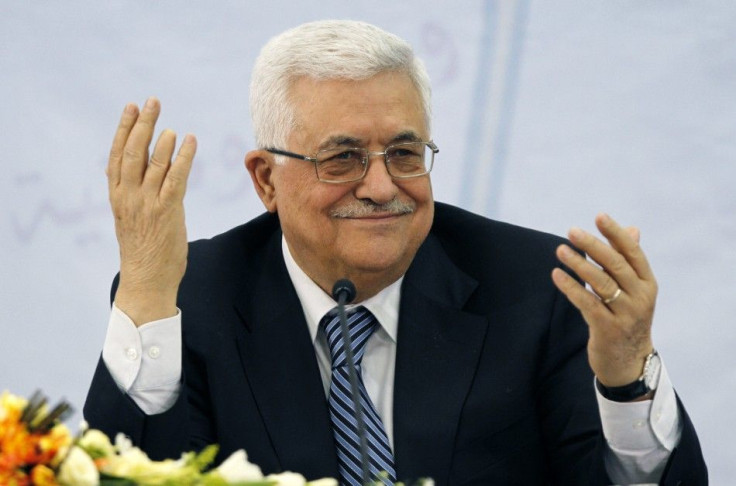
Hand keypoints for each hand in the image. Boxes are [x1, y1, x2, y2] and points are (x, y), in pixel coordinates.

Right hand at [106, 97, 195, 325]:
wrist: (146, 280)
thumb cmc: (142, 250)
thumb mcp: (130, 216)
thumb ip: (132, 192)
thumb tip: (132, 169)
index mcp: (118, 196)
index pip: (117, 155)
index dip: (124, 129)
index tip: (131, 108)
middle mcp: (129, 196)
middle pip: (133, 152)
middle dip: (143, 124)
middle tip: (152, 102)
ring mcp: (147, 203)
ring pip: (154, 163)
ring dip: (164, 141)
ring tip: (171, 126)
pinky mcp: (167, 211)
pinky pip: (175, 178)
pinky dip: (183, 157)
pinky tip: (189, 141)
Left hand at [551, 213, 656, 386]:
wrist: (629, 362)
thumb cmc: (627, 318)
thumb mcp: (634, 290)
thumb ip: (629, 261)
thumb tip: (632, 229)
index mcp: (648, 283)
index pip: (633, 253)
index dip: (616, 234)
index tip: (599, 216)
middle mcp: (640, 297)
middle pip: (616, 266)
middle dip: (593, 246)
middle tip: (572, 231)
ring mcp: (626, 315)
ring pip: (601, 284)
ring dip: (579, 264)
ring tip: (560, 250)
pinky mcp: (608, 329)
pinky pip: (587, 303)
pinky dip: (571, 288)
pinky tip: (557, 274)